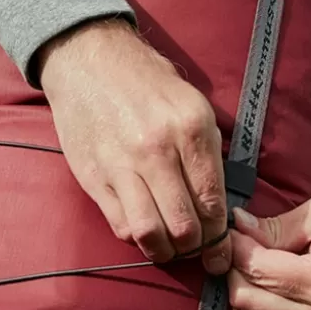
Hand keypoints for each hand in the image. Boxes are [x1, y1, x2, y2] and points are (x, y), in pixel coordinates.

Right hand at [37, 19, 231, 273]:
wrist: (89, 59)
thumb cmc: (147, 82)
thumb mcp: (192, 104)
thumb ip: (207, 152)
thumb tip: (220, 205)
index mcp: (190, 129)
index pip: (213, 201)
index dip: (220, 236)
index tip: (221, 249)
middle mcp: (157, 150)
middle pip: (185, 225)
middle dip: (197, 248)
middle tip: (198, 250)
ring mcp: (122, 165)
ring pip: (151, 233)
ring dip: (165, 251)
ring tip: (170, 248)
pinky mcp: (94, 177)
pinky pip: (121, 224)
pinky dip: (136, 237)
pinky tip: (144, 229)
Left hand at [227, 194, 310, 309]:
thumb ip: (278, 224)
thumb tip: (238, 226)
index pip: (260, 269)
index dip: (237, 248)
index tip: (235, 232)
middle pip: (246, 298)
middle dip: (234, 270)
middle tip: (241, 249)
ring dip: (242, 290)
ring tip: (255, 267)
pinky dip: (255, 309)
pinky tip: (267, 289)